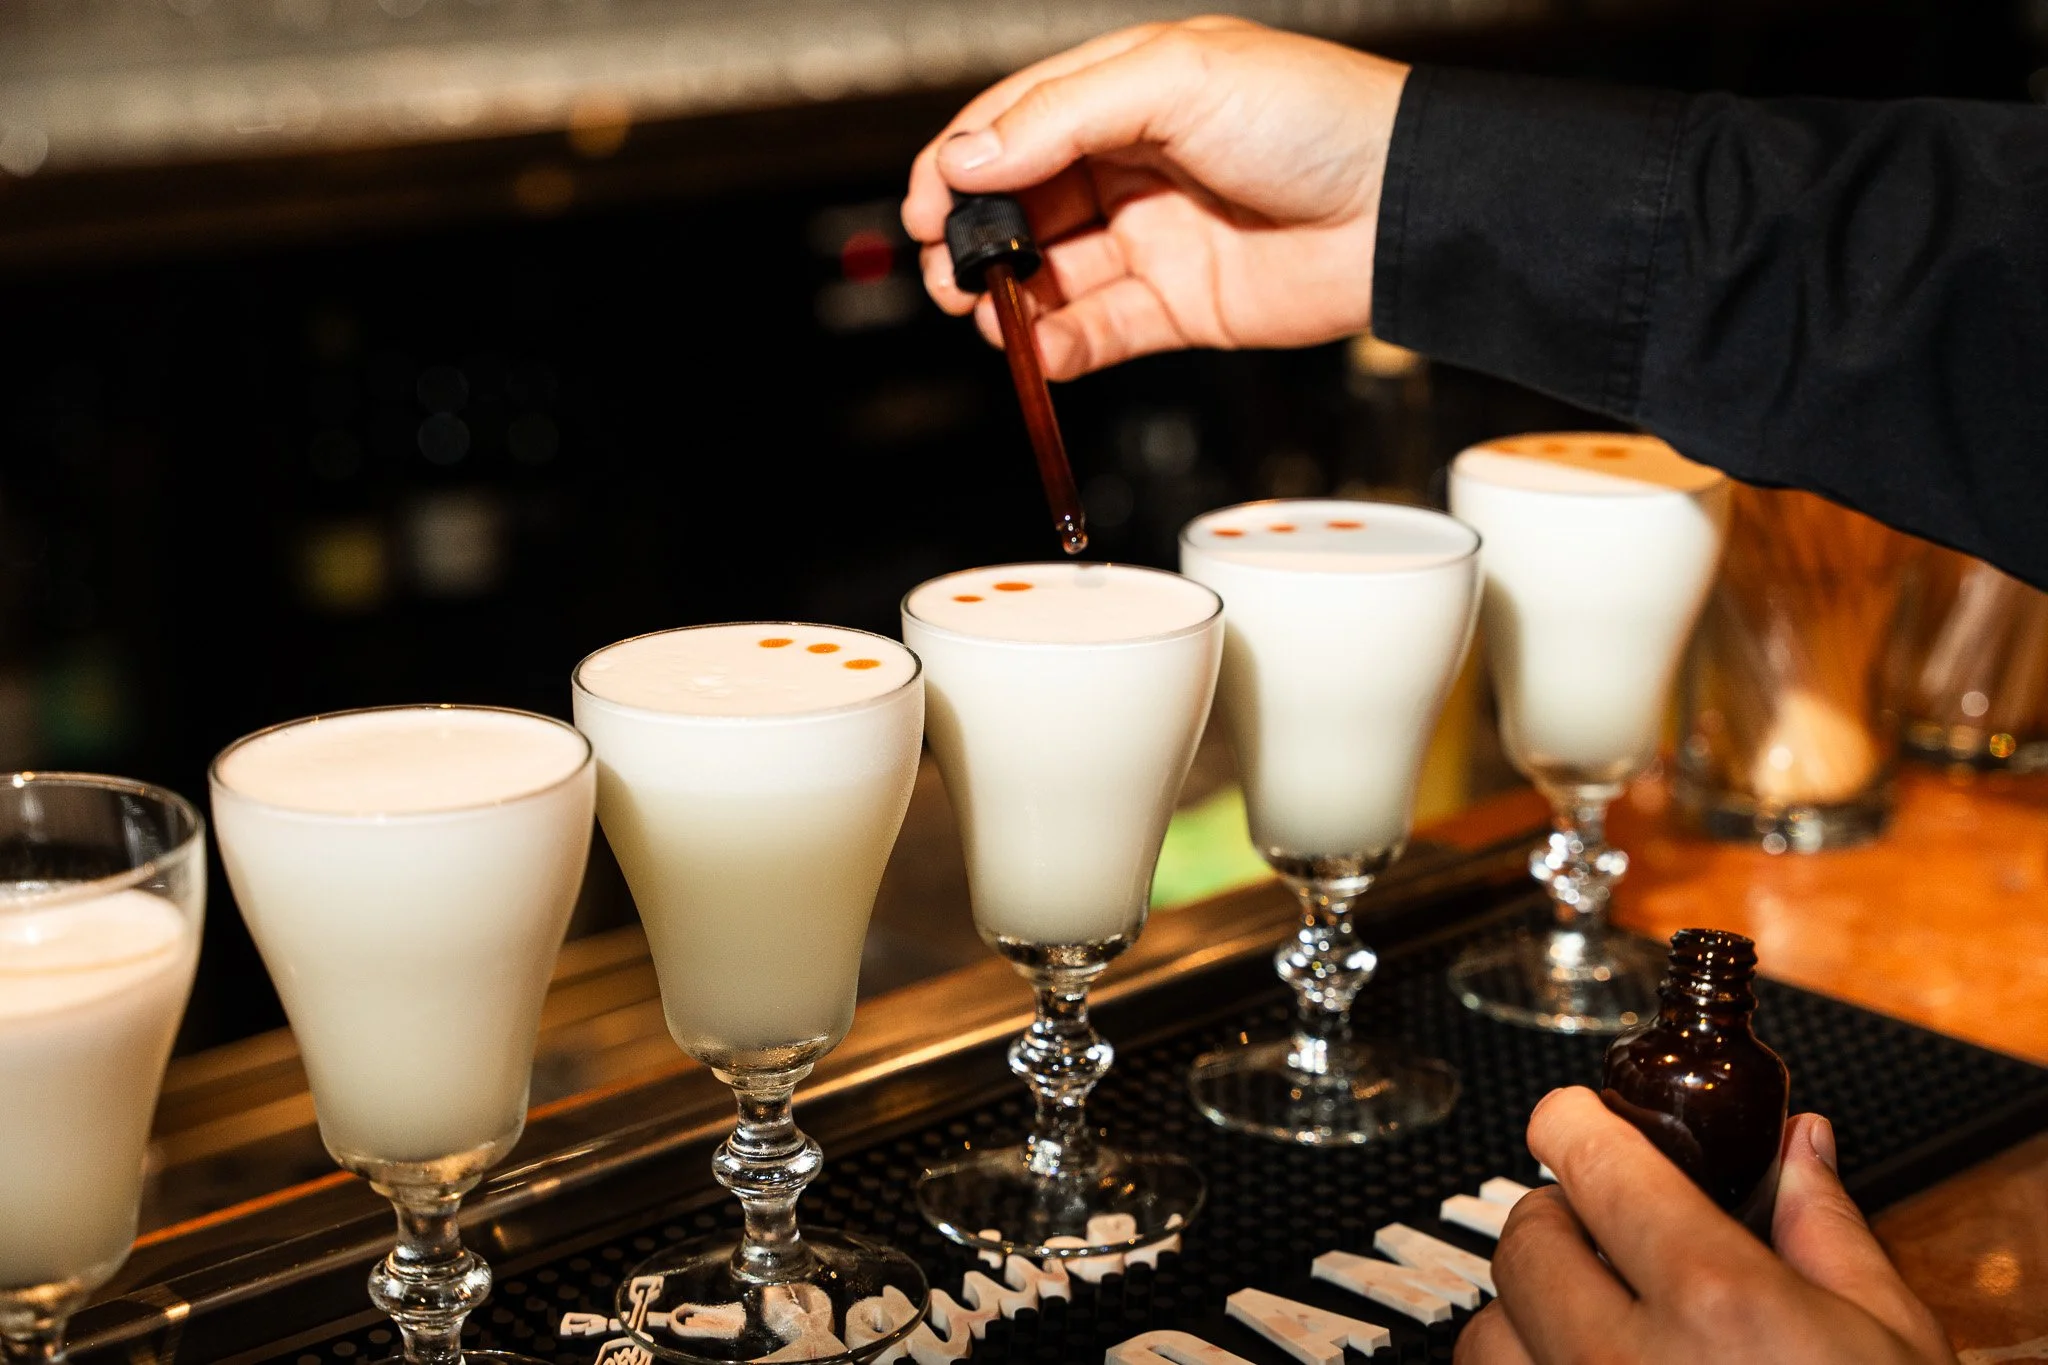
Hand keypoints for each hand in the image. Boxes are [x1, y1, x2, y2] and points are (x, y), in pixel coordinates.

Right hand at [901, 18, 1406, 379]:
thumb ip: (1062, 116)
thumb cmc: (1316, 119)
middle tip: (943, 271)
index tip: (922, 206)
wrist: (1403, 208)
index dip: (958, 163)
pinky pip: (1100, 331)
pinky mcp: (1180, 305)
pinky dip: (1060, 345)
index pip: (1015, 123)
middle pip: (1021, 204)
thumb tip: (969, 155)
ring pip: (1052, 274)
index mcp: (1127, 92)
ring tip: (987, 315)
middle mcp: (1132, 164)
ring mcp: (1154, 237)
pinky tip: (1038, 350)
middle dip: (972, 240)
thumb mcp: (1178, 79)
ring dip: (1008, 299)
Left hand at [1456, 1087, 1955, 1364]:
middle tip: (1602, 1234)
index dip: (1572, 1124)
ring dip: (1527, 1317)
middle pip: (1526, 1244)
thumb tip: (1801, 1147)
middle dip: (1558, 1221)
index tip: (1570, 1118)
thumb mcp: (1892, 1346)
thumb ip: (1829, 1236)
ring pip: (1488, 1337)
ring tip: (1592, 1327)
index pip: (1596, 1167)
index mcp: (1722, 1308)